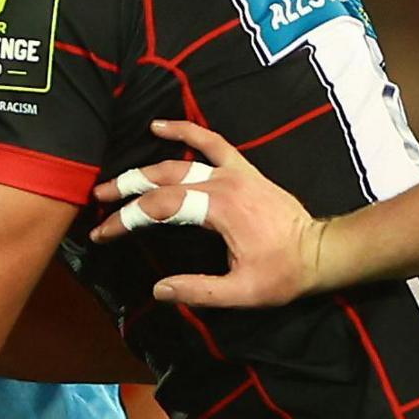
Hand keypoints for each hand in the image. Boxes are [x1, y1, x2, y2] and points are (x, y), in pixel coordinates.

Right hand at [88, 120, 330, 308]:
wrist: (320, 252)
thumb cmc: (283, 274)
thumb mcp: (242, 293)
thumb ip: (199, 291)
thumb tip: (159, 289)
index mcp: (220, 211)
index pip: (160, 208)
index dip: (127, 219)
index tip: (104, 233)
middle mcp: (224, 184)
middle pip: (163, 180)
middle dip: (127, 191)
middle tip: (98, 200)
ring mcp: (234, 172)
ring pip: (180, 162)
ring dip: (145, 168)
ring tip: (117, 179)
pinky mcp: (242, 169)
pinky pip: (211, 141)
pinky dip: (185, 131)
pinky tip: (161, 126)